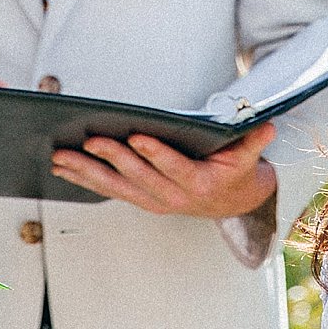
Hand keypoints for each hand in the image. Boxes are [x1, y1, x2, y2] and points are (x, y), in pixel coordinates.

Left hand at [50, 123, 278, 219]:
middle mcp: (173, 197)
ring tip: (61, 157)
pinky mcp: (139, 200)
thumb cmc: (234, 172)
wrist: (230, 204)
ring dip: (87, 172)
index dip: (155, 153)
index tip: (137, 136)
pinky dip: (85, 180)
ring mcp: (153, 201)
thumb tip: (266, 124)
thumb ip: (254, 141)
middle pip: (138, 177)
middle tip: (90, 140)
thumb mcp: (248, 157)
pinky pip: (109, 192)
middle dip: (112, 158)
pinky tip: (64, 168)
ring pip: (116, 187)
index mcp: (200, 184)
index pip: (174, 168)